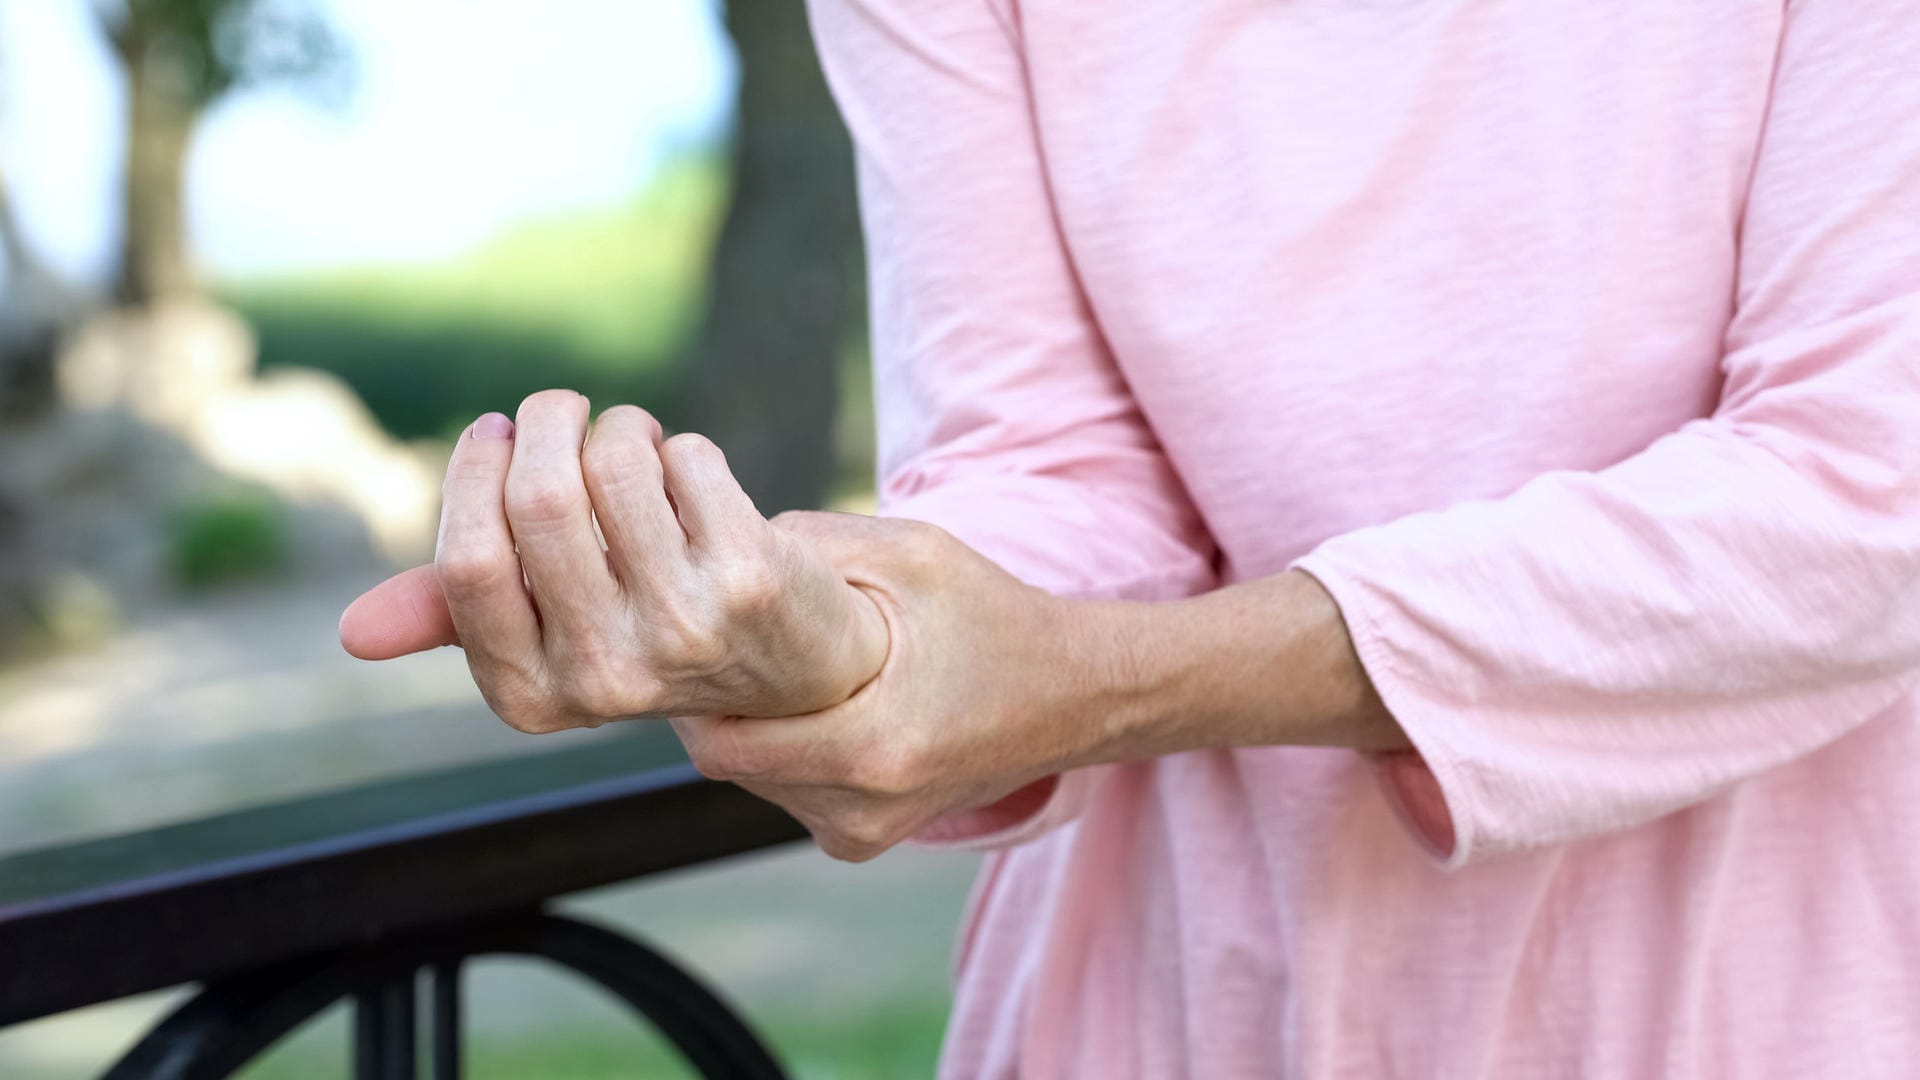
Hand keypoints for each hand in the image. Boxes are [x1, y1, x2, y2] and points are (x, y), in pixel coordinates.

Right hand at [338, 391, 888, 729]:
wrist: (799, 666)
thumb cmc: (650, 628)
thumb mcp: (551, 636)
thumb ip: (458, 616)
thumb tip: (354, 635)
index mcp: (534, 696)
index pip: (470, 563)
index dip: (477, 474)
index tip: (496, 434)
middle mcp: (608, 677)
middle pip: (540, 498)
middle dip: (545, 425)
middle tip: (560, 412)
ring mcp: (685, 629)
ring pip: (614, 464)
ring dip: (619, 429)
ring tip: (634, 445)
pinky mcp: (751, 578)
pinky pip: (686, 457)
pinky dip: (680, 447)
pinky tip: (692, 479)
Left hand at [670, 511, 1111, 860]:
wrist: (1078, 696)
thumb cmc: (996, 616)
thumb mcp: (912, 555)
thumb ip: (813, 543)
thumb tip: (715, 533)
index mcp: (873, 749)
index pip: (722, 744)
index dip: (691, 689)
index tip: (686, 636)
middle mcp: (863, 810)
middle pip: (730, 763)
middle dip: (716, 702)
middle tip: (718, 641)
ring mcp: (864, 834)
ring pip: (755, 781)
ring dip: (749, 727)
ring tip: (771, 669)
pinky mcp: (864, 840)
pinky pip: (788, 793)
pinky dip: (782, 750)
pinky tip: (808, 703)